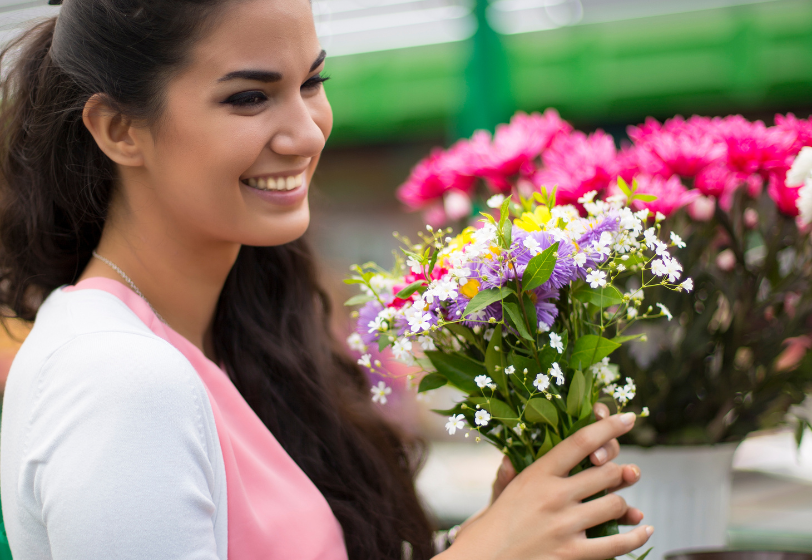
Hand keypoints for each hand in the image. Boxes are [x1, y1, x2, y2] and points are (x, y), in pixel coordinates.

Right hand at [458, 404, 642, 533]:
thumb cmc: (491, 527)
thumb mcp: (500, 493)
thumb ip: (510, 474)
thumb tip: (510, 457)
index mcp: (536, 474)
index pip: (580, 442)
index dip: (608, 426)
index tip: (627, 418)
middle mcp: (553, 495)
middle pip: (605, 472)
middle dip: (619, 472)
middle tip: (623, 474)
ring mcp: (564, 525)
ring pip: (614, 504)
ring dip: (623, 504)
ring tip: (624, 505)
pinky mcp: (572, 554)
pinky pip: (617, 543)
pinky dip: (635, 535)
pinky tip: (643, 529)